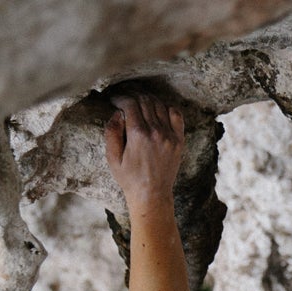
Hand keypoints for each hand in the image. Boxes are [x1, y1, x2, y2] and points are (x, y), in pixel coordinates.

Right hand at [105, 93, 184, 212]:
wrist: (152, 195)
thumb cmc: (129, 178)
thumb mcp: (112, 157)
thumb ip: (112, 132)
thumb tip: (117, 112)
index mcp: (138, 134)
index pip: (130, 103)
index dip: (120, 97)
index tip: (114, 99)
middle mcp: (156, 132)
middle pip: (145, 100)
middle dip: (132, 95)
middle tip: (125, 97)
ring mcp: (170, 135)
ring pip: (159, 105)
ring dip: (148, 99)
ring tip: (138, 101)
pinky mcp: (179, 140)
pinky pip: (176, 115)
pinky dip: (167, 108)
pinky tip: (158, 110)